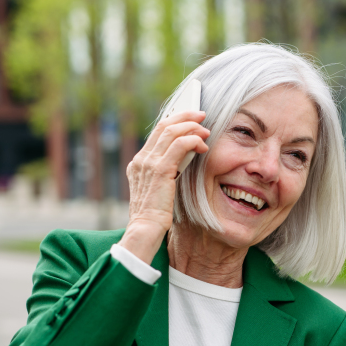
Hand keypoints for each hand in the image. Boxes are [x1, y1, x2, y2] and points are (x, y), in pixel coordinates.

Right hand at [119, 111, 209, 264]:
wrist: (145, 230)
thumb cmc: (155, 216)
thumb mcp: (158, 190)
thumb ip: (166, 173)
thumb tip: (184, 159)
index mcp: (138, 164)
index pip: (156, 133)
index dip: (175, 122)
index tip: (190, 119)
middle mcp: (141, 160)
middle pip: (163, 126)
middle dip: (185, 116)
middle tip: (201, 115)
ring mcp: (148, 164)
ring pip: (172, 131)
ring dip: (192, 127)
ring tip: (206, 130)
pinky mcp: (160, 170)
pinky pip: (179, 145)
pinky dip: (193, 140)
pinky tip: (203, 145)